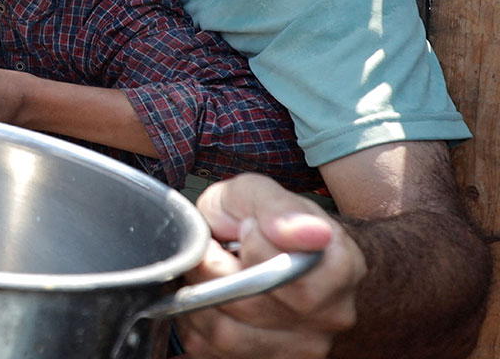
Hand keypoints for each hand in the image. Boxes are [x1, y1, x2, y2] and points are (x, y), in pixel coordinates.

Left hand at [177, 174, 365, 358]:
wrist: (263, 246)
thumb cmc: (260, 218)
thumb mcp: (257, 193)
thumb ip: (277, 207)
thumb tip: (308, 232)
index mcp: (340, 265)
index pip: (287, 270)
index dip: (250, 246)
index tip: (243, 228)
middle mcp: (330, 313)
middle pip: (251, 304)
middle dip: (214, 271)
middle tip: (214, 249)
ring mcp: (302, 345)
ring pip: (227, 334)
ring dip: (200, 299)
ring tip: (208, 273)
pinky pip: (212, 350)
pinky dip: (196, 322)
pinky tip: (207, 298)